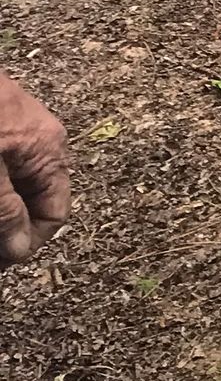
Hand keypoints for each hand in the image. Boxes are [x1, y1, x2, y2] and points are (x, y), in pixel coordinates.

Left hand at [0, 71, 69, 266]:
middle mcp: (40, 141)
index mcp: (48, 150)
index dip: (28, 243)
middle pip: (34, 200)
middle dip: (10, 227)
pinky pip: (2, 169)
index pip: (56, 213)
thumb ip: (5, 210)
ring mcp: (16, 131)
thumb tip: (22, 250)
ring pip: (13, 187)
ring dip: (1, 208)